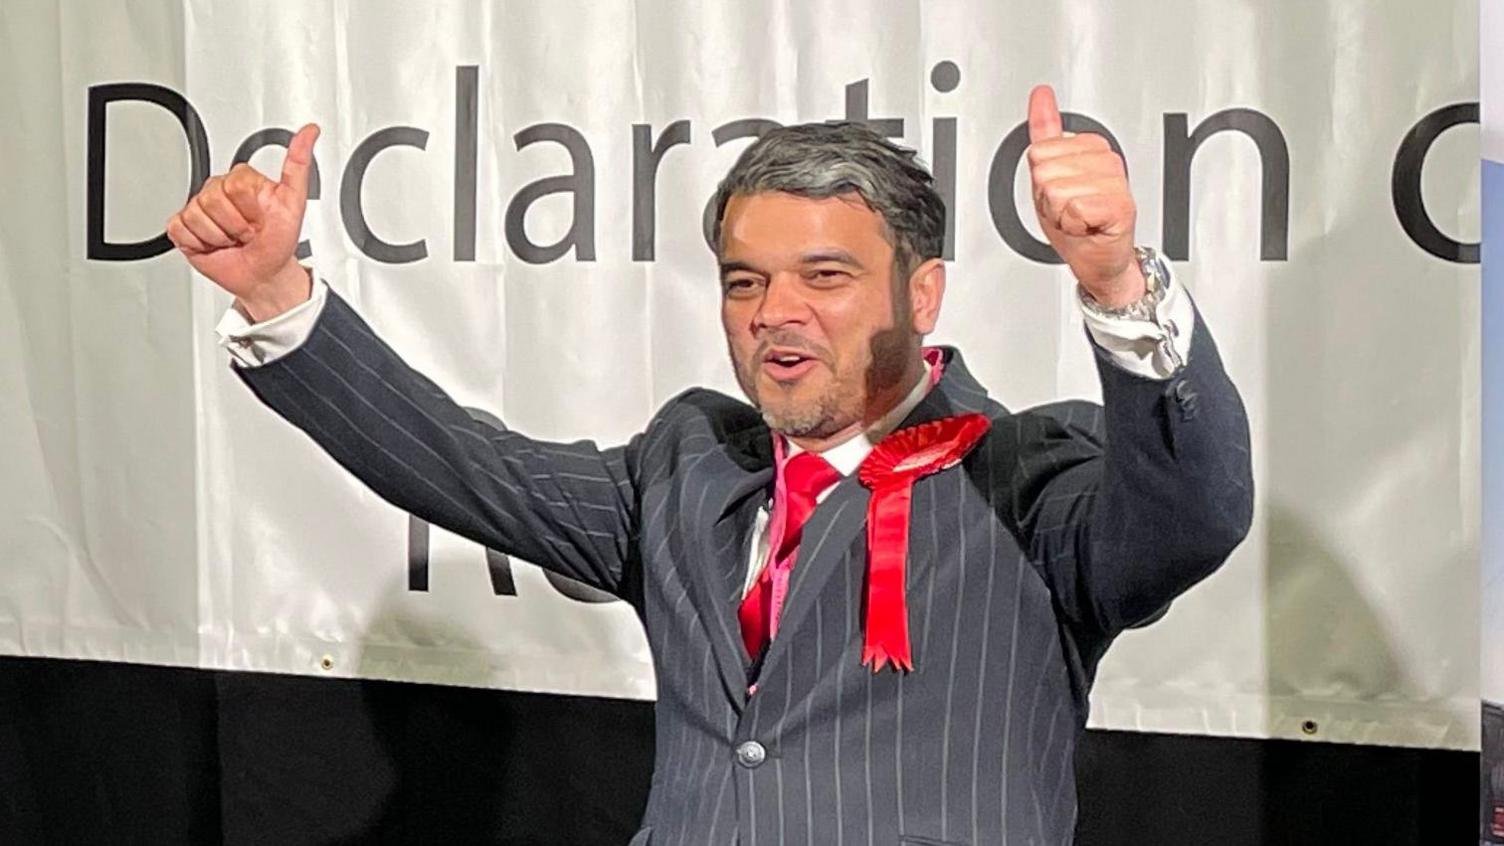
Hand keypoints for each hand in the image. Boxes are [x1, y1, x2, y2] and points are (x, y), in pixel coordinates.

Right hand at [166, 123, 320, 320]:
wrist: (263, 274)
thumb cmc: (278, 241)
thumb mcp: (294, 203)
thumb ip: (298, 165)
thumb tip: (310, 131)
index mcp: (242, 180)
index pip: (234, 184)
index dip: (249, 209)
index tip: (260, 219)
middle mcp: (218, 190)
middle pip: (212, 200)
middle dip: (235, 225)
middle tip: (247, 233)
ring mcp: (199, 207)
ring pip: (196, 216)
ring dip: (220, 237)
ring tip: (233, 239)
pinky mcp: (183, 227)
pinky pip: (179, 229)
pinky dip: (199, 243)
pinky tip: (214, 244)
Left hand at [1026, 86, 1144, 308]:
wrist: (1098, 259)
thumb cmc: (1077, 222)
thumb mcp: (1051, 173)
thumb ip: (1045, 131)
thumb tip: (1041, 96)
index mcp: (1091, 147)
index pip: (1039, 153)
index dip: (1041, 181)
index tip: (1061, 193)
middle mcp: (1107, 160)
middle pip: (1044, 172)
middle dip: (1048, 199)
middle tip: (1068, 210)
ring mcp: (1116, 182)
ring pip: (1056, 192)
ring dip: (1059, 215)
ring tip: (1078, 219)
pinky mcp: (1119, 205)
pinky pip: (1073, 210)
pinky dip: (1072, 225)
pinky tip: (1087, 227)